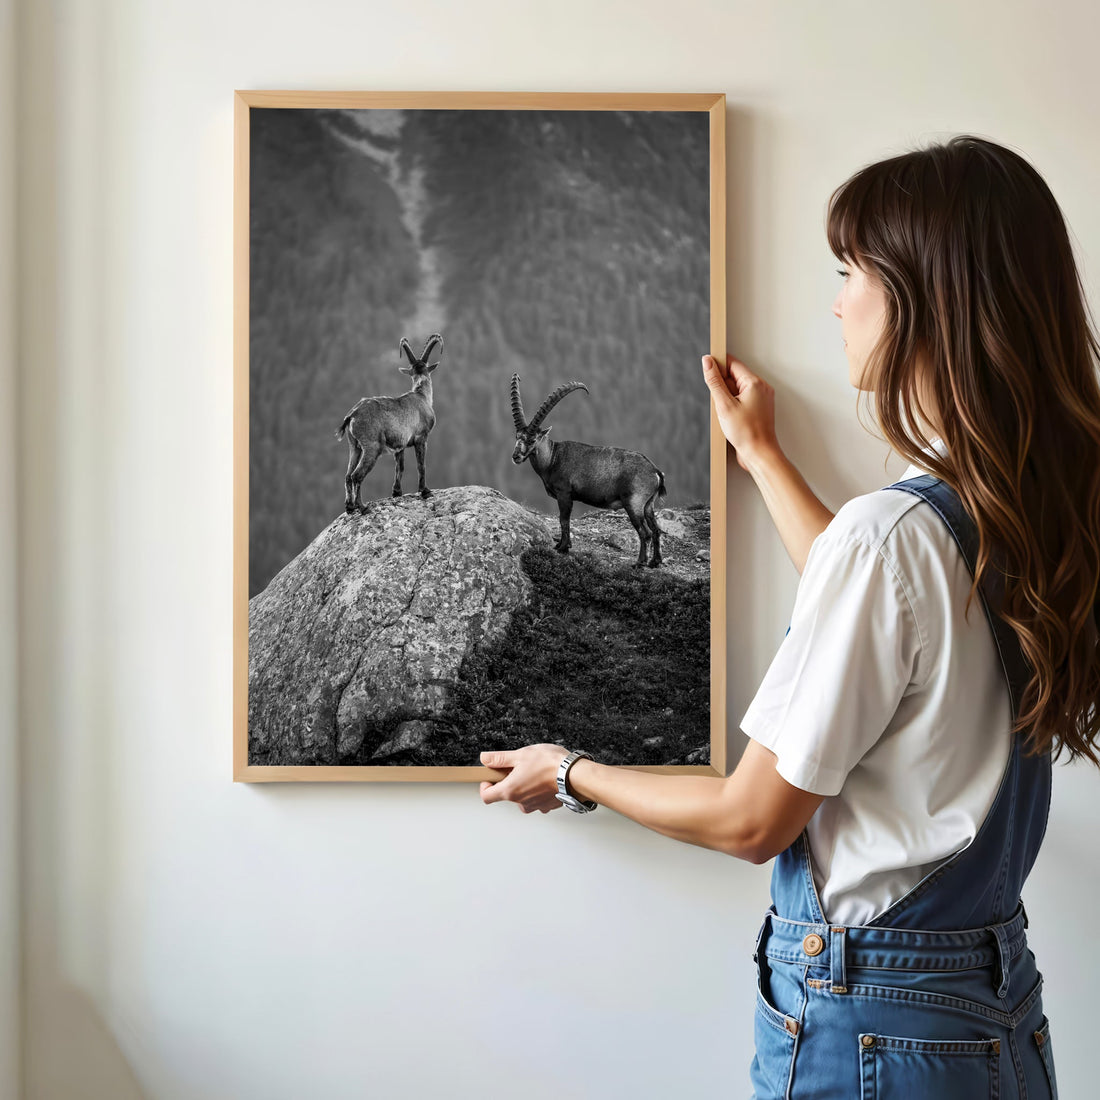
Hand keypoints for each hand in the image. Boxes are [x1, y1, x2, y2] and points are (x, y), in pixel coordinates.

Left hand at [479, 744, 568, 812]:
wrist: (575, 775)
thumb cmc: (550, 764)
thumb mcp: (520, 755)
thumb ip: (499, 758)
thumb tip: (485, 759)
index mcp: (510, 790)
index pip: (486, 796)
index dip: (485, 786)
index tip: (491, 777)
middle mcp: (521, 802)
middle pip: (506, 795)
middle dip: (509, 781)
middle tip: (518, 767)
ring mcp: (535, 806)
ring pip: (522, 798)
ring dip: (524, 786)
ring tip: (534, 771)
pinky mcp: (548, 805)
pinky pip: (537, 799)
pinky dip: (538, 790)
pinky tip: (545, 778)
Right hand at [701, 353, 779, 471]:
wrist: (759, 454)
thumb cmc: (747, 433)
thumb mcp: (724, 405)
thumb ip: (714, 381)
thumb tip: (708, 362)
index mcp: (755, 383)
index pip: (733, 363)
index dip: (718, 366)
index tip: (708, 370)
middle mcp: (761, 388)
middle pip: (735, 376)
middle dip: (722, 386)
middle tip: (720, 403)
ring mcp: (761, 399)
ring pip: (737, 389)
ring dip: (727, 398)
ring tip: (727, 413)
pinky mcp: (758, 409)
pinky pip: (742, 399)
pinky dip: (733, 405)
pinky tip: (730, 418)